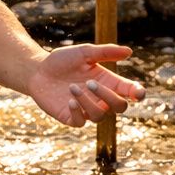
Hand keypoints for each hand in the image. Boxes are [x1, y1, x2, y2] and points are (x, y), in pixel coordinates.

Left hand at [26, 44, 144, 126]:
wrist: (37, 70)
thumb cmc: (62, 61)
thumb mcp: (84, 53)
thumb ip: (105, 52)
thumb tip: (129, 51)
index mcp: (108, 82)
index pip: (129, 92)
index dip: (138, 94)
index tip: (138, 92)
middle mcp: (100, 98)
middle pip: (119, 107)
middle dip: (108, 96)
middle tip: (90, 82)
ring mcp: (87, 110)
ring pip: (99, 116)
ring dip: (88, 102)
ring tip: (71, 87)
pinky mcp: (71, 118)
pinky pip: (81, 122)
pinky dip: (78, 112)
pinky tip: (69, 101)